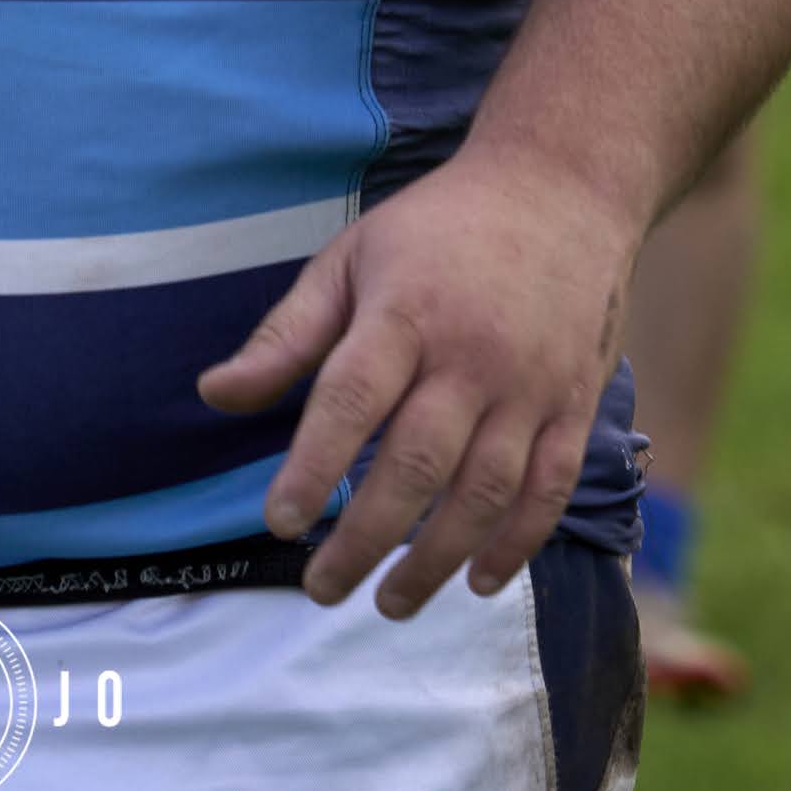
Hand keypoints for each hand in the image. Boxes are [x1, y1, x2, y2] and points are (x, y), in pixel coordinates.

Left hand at [197, 142, 633, 618]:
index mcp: (406, 310)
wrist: (562, 187)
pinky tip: (477, 582)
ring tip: (388, 603)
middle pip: (417, 461)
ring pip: (484, 490)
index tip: (279, 521)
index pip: (352, 398)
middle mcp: (472, 354)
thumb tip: (214, 394)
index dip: (313, 464)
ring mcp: (531, 384)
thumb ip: (287, 335)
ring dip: (435, 559)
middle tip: (320, 586)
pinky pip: (550, 488)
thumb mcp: (350, 258)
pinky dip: (516, 544)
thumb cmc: (438, 229)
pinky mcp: (575, 404)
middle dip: (365, 536)